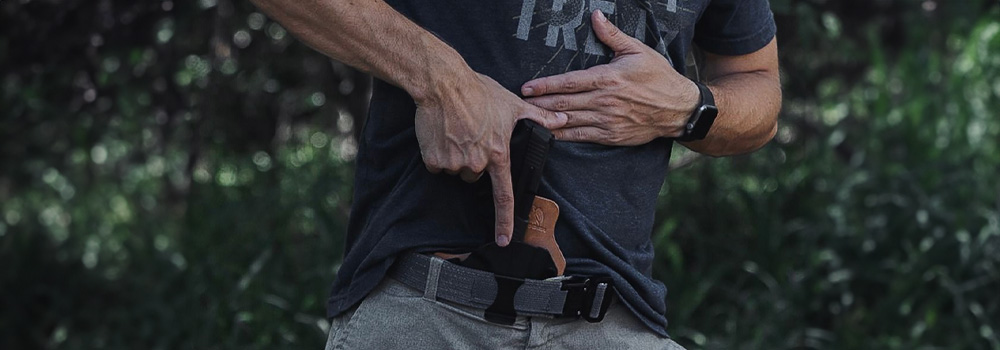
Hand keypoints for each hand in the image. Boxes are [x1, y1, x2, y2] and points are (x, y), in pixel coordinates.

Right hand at [415, 73, 566, 245]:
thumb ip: (538, 117)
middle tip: (473, 134)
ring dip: (456, 156)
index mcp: (498, 154)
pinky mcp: (433, 159)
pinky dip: (438, 153)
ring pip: (456, 169)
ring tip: (458, 130)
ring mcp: (453, 162)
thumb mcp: (512, 103)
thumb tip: (561, 121)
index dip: (505, 220)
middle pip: (475, 175)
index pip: (504, 195)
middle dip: (475, 161)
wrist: (443, 83)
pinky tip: (443, 133)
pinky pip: (437, 165)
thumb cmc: (479, 91)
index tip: (504, 238)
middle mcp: (476, 163)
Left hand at [521, 10, 698, 145]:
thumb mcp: (638, 50)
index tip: (527, 87)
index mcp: (607, 78)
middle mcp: (604, 101)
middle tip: (518, 105)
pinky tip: (549, 134)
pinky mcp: (611, 136)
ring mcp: (607, 120)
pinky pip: (581, 137)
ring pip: (569, 121)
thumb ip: (613, 35)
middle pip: (563, 104)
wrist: (679, 109)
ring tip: (527, 120)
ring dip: (546, 121)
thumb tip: (596, 16)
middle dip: (538, 104)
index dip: (545, 85)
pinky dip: (563, 135)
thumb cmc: (659, 77)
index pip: (569, 82)